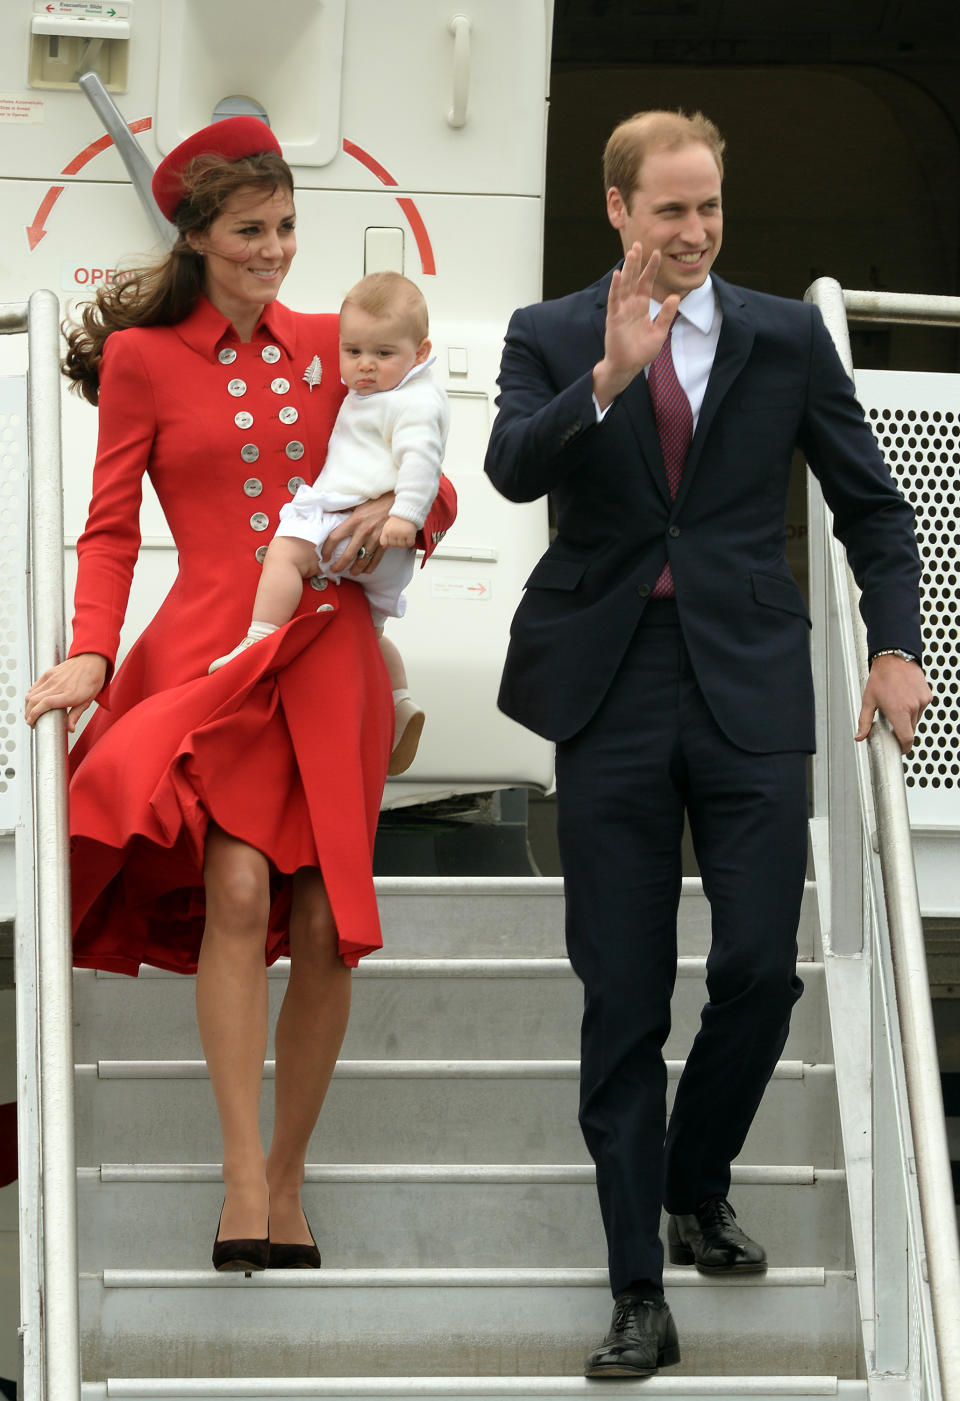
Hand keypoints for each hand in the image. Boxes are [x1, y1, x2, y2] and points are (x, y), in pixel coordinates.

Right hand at [24, 652, 107, 732]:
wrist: (91, 660)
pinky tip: (33, 702)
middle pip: (34, 700)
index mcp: (70, 694)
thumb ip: (76, 715)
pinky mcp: (48, 673)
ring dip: (27, 705)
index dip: (34, 715)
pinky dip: (30, 696)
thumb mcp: (88, 701)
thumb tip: (70, 729)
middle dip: (28, 713)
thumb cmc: (92, 679)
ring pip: (31, 693)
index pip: (45, 704)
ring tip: (31, 713)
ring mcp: (52, 678)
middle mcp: (59, 685)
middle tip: (30, 721)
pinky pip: (35, 686)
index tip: (32, 722)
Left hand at [320, 491, 395, 574]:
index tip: (324, 556)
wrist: (399, 502)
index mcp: (354, 521)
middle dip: (339, 565)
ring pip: (363, 560)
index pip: (335, 538)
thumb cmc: (379, 500)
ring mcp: (375, 539)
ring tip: (351, 573)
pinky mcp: (385, 543)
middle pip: (348, 554)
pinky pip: (376, 559)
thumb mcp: (358, 502)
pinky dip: (371, 567)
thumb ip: (344, 508)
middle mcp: (364, 531)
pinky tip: (366, 570)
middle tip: (334, 570)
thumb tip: (330, 512)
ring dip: (356, 569)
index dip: (327, 550)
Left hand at [380, 515, 415, 548]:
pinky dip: (410, 542)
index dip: (387, 542)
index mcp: (386, 530)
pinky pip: (410, 544)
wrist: (407, 512)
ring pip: (401, 546)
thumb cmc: (397, 521)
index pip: (383, 543)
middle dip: (397, 542)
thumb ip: (384, 537)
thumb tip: (384, 547)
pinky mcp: (410, 534)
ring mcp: (401, 533)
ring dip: (404, 542)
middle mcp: (393, 532)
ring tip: (405, 535)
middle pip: (393, 545)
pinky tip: (410, 536)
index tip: (391, 538)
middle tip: (400, 535)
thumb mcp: (387, 527)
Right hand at [592, 243, 680, 409]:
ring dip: (627, 269)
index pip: (646, 283)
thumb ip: (666, 315)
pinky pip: (615, 300)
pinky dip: (616, 287)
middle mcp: (630, 305)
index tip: (657, 252)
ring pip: (624, 285)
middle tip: (638, 243)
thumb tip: (676, 297)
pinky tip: (618, 275)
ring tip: (631, 253)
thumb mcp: (659, 332)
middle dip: (636, 262)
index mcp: (641, 307)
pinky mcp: (614, 319)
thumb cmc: (641, 352)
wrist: (627, 367)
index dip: (651, 268)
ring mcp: (621, 311)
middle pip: (633, 279)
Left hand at [855, 653, 931, 753]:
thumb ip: (864, 722)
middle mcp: (913, 708)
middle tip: (892, 720)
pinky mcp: (927, 696)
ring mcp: (922, 701)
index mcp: (898, 712)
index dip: (904, 747)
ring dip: (908, 717)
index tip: (901, 749)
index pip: (907, 738)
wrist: (894, 658)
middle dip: (902, 729)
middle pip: (910, 729)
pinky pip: (921, 708)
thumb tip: (859, 736)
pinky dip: (914, 707)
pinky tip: (905, 697)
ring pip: (916, 718)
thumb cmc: (881, 677)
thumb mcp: (868, 701)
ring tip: (897, 703)